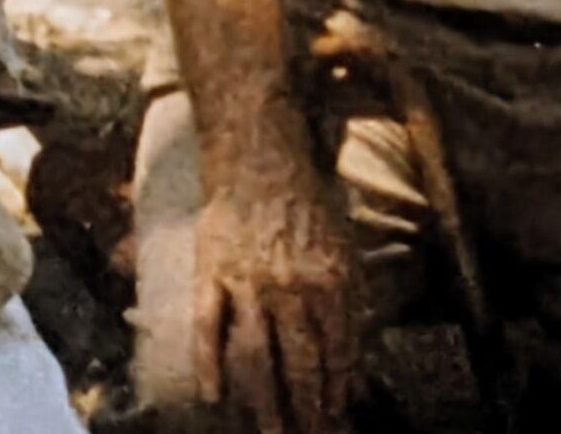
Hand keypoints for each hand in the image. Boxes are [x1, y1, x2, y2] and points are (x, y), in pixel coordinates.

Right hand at [190, 154, 360, 433]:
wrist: (257, 154)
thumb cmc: (303, 206)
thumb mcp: (341, 255)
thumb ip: (347, 313)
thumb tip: (353, 375)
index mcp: (330, 282)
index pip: (337, 357)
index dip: (336, 397)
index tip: (335, 425)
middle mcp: (290, 287)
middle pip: (299, 366)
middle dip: (306, 412)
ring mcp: (247, 282)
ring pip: (255, 355)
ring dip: (264, 403)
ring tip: (270, 433)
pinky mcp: (210, 272)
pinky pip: (206, 326)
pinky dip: (208, 362)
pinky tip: (212, 395)